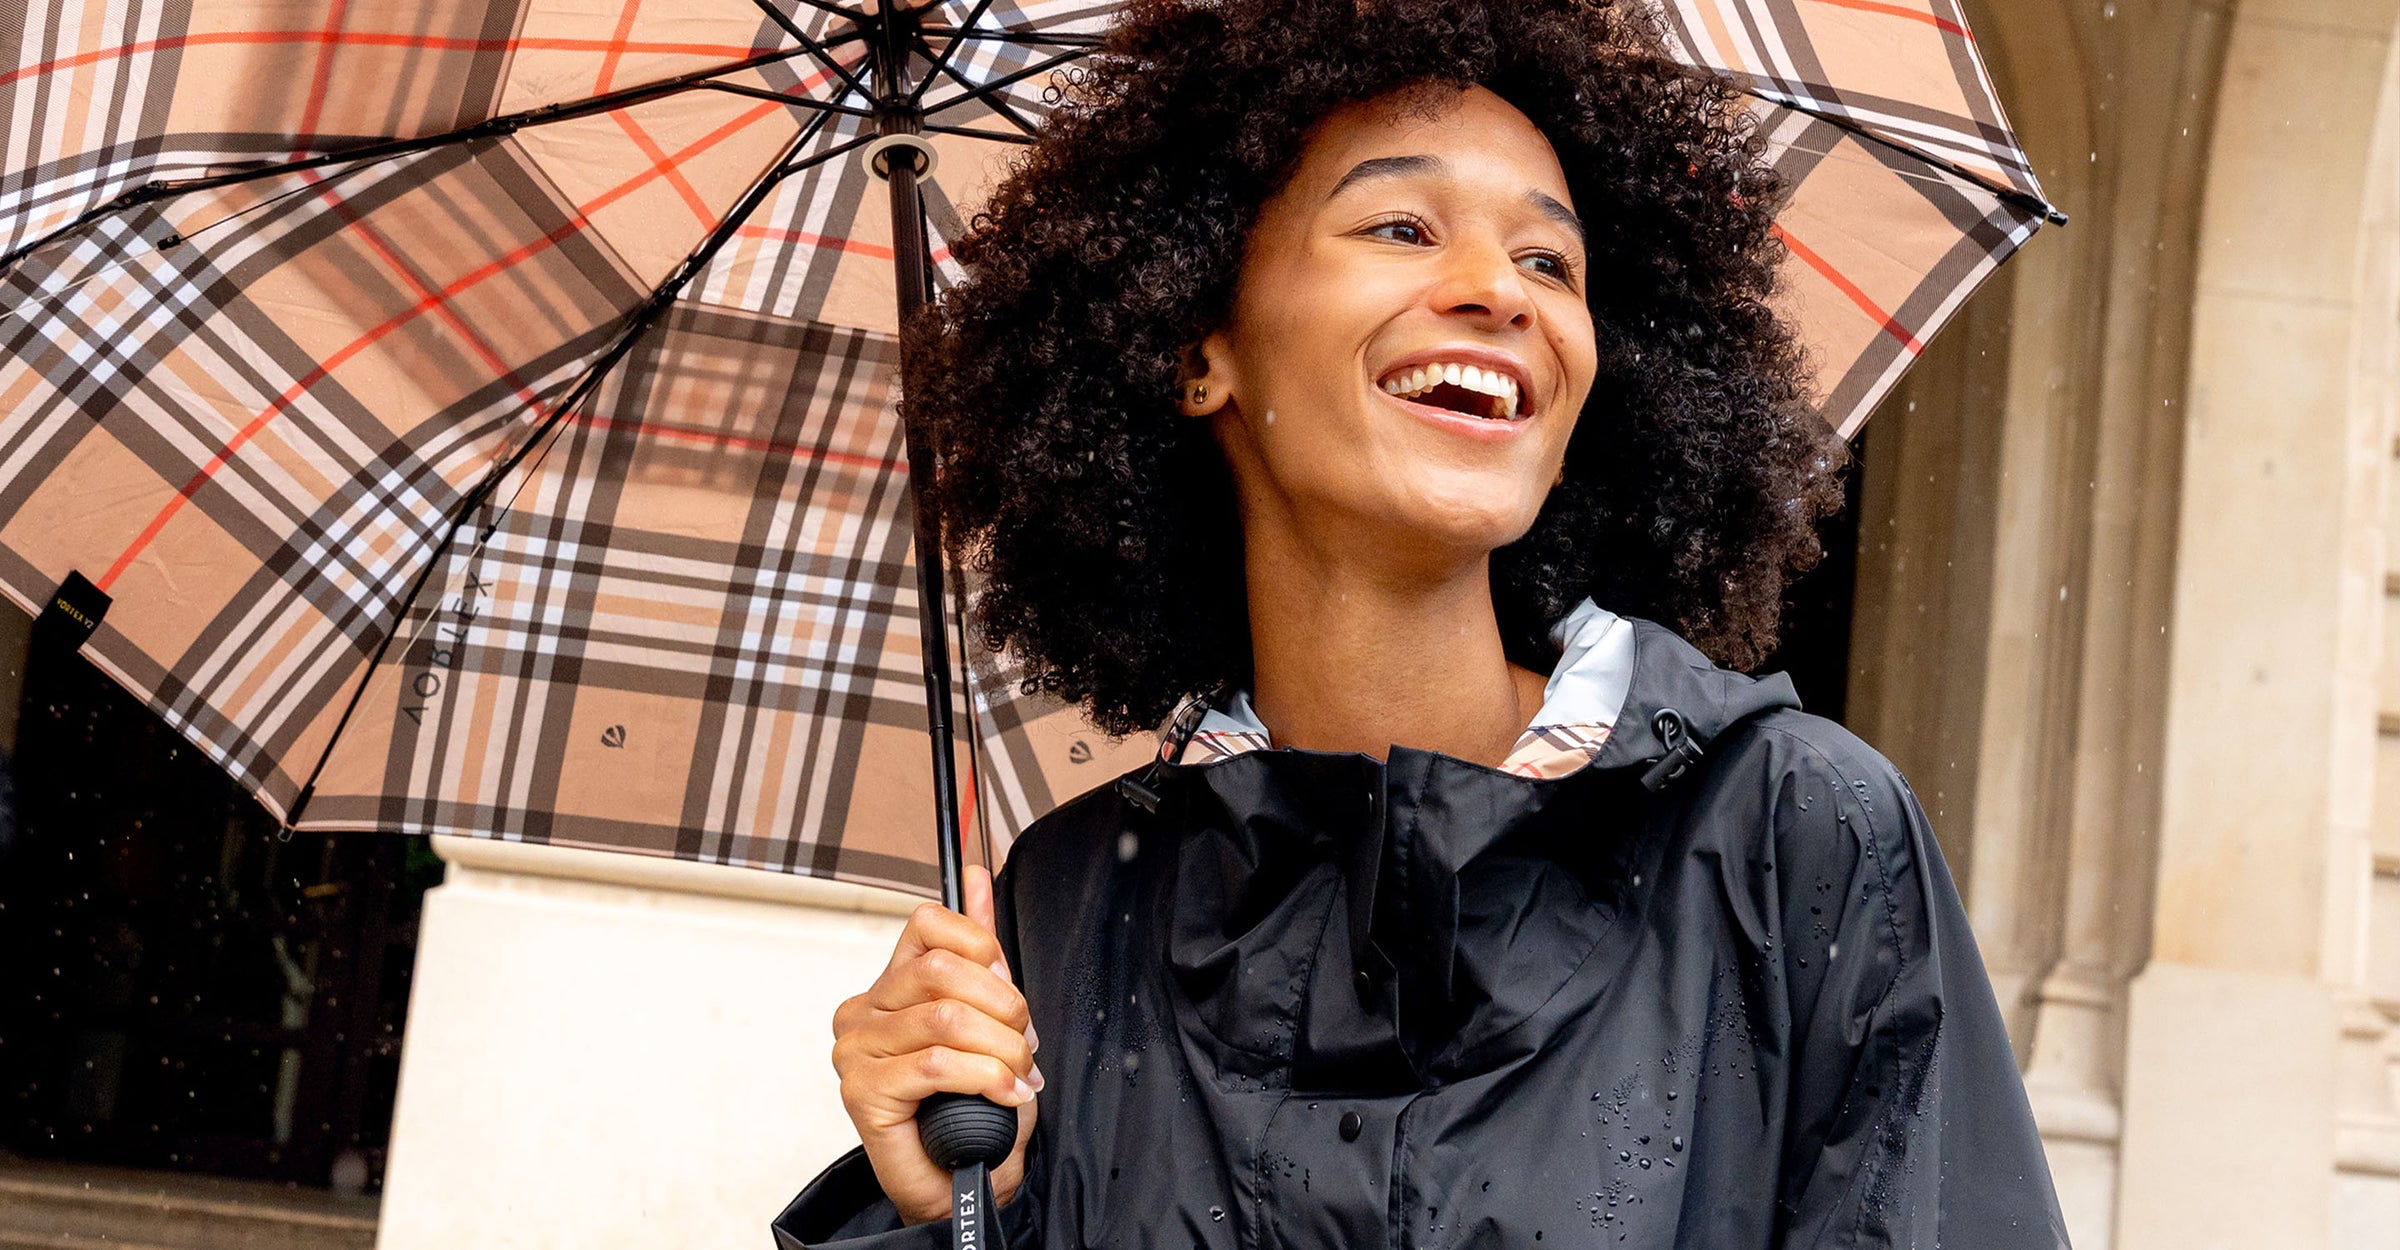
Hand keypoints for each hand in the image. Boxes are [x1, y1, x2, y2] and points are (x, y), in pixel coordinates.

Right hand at [832, 866, 1040, 1224]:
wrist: (965, 1180)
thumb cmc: (974, 1106)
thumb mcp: (988, 1018)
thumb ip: (979, 952)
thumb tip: (978, 877)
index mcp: (890, 985)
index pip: (927, 924)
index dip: (979, 945)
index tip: (1004, 982)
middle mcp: (863, 1010)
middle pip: (941, 969)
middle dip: (1002, 1005)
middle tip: (1024, 1043)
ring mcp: (856, 1050)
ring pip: (946, 1018)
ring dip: (1001, 1049)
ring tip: (1017, 1075)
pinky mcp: (862, 1090)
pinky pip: (936, 1063)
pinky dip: (984, 1077)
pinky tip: (1002, 1094)